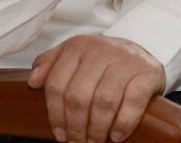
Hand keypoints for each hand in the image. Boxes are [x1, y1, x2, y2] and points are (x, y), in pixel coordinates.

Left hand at [28, 35, 165, 142]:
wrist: (142, 49)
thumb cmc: (102, 60)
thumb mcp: (74, 56)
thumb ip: (50, 65)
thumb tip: (32, 81)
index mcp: (78, 46)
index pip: (57, 84)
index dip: (54, 114)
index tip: (59, 134)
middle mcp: (101, 50)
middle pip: (78, 96)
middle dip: (75, 126)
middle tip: (77, 142)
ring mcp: (125, 61)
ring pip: (104, 102)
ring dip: (97, 129)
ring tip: (94, 141)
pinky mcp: (147, 73)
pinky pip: (133, 102)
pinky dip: (122, 124)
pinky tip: (115, 136)